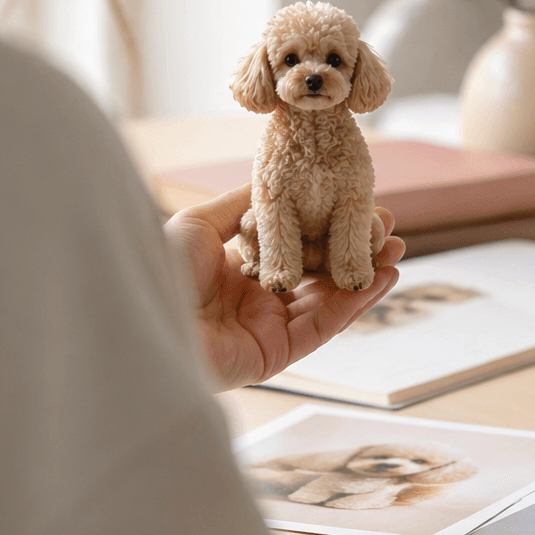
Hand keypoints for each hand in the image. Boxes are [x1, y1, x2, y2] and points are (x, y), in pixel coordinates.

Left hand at [164, 185, 404, 390]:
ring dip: (364, 273)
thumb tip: (275, 181)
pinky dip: (356, 302)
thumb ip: (243, 206)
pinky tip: (381, 277)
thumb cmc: (158, 267)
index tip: (357, 205)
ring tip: (396, 248)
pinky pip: (325, 326)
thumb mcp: (200, 222)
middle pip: (318, 274)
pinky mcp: (276, 354)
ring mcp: (267, 328)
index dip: (327, 228)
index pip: (294, 248)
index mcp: (235, 271)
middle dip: (354, 250)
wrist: (138, 317)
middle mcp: (255, 300)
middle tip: (389, 227)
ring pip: (328, 299)